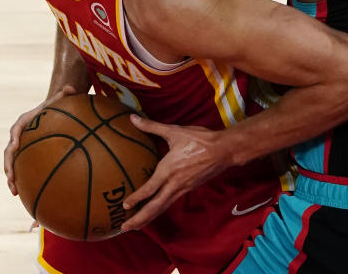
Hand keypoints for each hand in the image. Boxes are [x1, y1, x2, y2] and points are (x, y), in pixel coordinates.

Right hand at [3, 85, 77, 195]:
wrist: (49, 114)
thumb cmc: (55, 108)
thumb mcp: (59, 100)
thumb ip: (65, 94)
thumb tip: (72, 87)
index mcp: (24, 123)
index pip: (16, 129)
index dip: (14, 138)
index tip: (15, 146)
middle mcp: (19, 137)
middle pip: (9, 152)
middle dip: (8, 165)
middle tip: (11, 177)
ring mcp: (21, 149)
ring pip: (12, 165)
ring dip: (11, 178)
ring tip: (14, 192)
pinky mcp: (26, 157)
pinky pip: (22, 170)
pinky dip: (22, 182)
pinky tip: (26, 195)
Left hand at [120, 114, 231, 230]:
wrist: (223, 150)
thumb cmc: (199, 140)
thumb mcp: (174, 131)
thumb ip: (151, 126)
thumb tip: (132, 118)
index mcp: (168, 171)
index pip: (149, 190)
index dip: (136, 199)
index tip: (124, 206)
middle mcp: (174, 184)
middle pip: (155, 207)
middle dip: (139, 219)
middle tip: (125, 228)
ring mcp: (183, 189)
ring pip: (163, 207)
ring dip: (149, 218)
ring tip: (136, 226)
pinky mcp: (189, 189)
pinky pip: (171, 202)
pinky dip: (160, 209)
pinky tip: (155, 210)